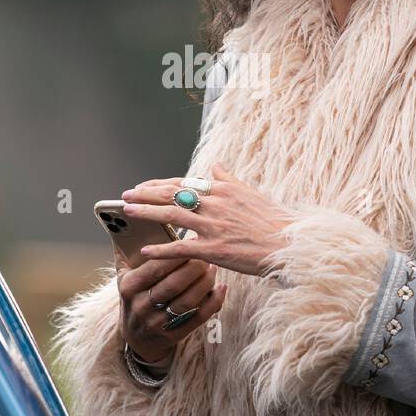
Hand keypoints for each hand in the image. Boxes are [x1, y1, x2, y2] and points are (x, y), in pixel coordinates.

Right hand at [114, 244, 226, 366]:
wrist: (136, 337)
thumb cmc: (134, 296)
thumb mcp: (123, 276)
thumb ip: (124, 250)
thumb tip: (122, 219)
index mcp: (128, 287)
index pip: (154, 268)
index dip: (174, 254)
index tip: (190, 240)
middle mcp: (141, 306)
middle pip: (173, 284)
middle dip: (193, 267)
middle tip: (207, 252)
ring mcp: (158, 323)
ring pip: (187, 301)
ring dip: (205, 282)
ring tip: (213, 266)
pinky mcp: (174, 335)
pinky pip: (198, 318)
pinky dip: (213, 302)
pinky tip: (221, 287)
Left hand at [120, 162, 294, 277]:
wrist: (289, 245)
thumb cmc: (273, 221)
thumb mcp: (251, 193)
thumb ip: (229, 180)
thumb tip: (215, 165)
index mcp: (222, 190)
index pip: (182, 184)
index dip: (159, 185)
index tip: (142, 186)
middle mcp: (215, 204)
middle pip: (171, 195)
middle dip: (145, 194)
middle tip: (126, 196)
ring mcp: (213, 226)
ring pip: (171, 216)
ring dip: (146, 213)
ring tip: (128, 211)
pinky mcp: (215, 249)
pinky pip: (181, 248)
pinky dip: (161, 249)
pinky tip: (146, 250)